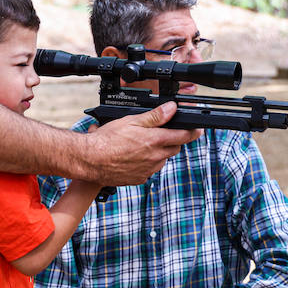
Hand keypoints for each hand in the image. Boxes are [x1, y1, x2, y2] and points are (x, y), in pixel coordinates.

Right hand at [81, 102, 199, 185]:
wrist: (90, 161)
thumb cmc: (107, 140)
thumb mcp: (131, 121)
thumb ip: (154, 116)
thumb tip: (172, 108)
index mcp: (155, 141)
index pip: (184, 136)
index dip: (192, 132)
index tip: (197, 129)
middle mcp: (155, 158)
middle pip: (174, 148)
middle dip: (173, 140)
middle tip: (162, 133)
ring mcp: (148, 170)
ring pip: (162, 159)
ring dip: (159, 152)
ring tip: (142, 145)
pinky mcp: (139, 179)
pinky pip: (150, 170)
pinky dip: (147, 163)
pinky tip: (134, 156)